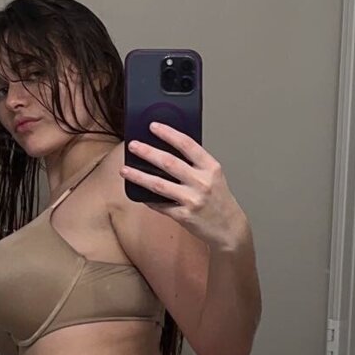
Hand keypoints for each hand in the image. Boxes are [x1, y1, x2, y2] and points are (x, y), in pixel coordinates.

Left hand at [122, 123, 247, 251]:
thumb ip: (196, 164)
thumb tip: (168, 149)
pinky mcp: (184, 216)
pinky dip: (147, 198)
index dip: (169, 134)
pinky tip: (138, 192)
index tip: (153, 126)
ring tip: (125, 169)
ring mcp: (192, 200)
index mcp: (211, 168)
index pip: (187, 145)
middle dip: (147, 152)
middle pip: (169, 162)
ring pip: (159, 184)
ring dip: (139, 176)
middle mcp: (202, 182)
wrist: (229, 228)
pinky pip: (160, 205)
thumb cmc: (220, 200)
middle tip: (133, 145)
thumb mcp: (214, 176)